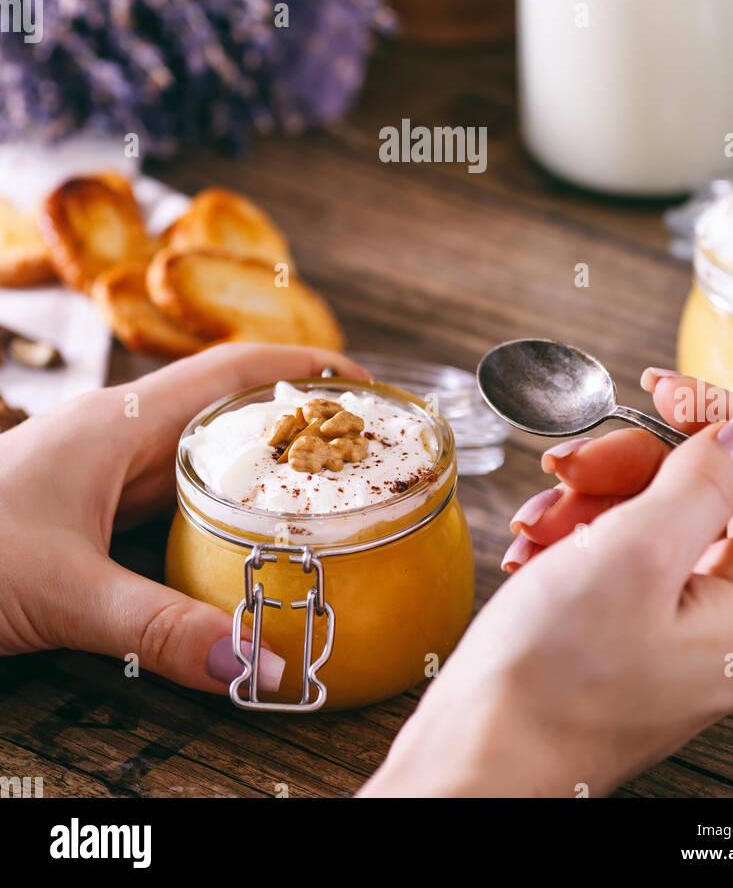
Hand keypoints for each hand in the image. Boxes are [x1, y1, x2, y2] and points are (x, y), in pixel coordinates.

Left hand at [0, 343, 365, 691]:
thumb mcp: (65, 593)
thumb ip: (162, 631)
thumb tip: (256, 663)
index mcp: (122, 421)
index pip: (235, 369)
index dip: (308, 368)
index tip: (370, 384)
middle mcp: (119, 434)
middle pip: (228, 409)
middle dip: (298, 423)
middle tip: (366, 453)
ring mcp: (102, 471)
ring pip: (200, 455)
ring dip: (260, 469)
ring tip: (323, 496)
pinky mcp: (88, 510)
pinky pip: (172, 498)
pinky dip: (220, 512)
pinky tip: (244, 545)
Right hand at [361, 371, 732, 797]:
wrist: (475, 760)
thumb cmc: (549, 680)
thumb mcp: (630, 556)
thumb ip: (701, 483)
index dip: (727, 427)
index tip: (667, 393)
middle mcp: (729, 626)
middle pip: (710, 499)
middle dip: (635, 467)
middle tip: (574, 460)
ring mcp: (680, 634)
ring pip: (657, 523)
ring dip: (593, 500)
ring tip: (539, 517)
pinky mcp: (632, 638)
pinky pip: (622, 561)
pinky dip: (577, 539)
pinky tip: (535, 546)